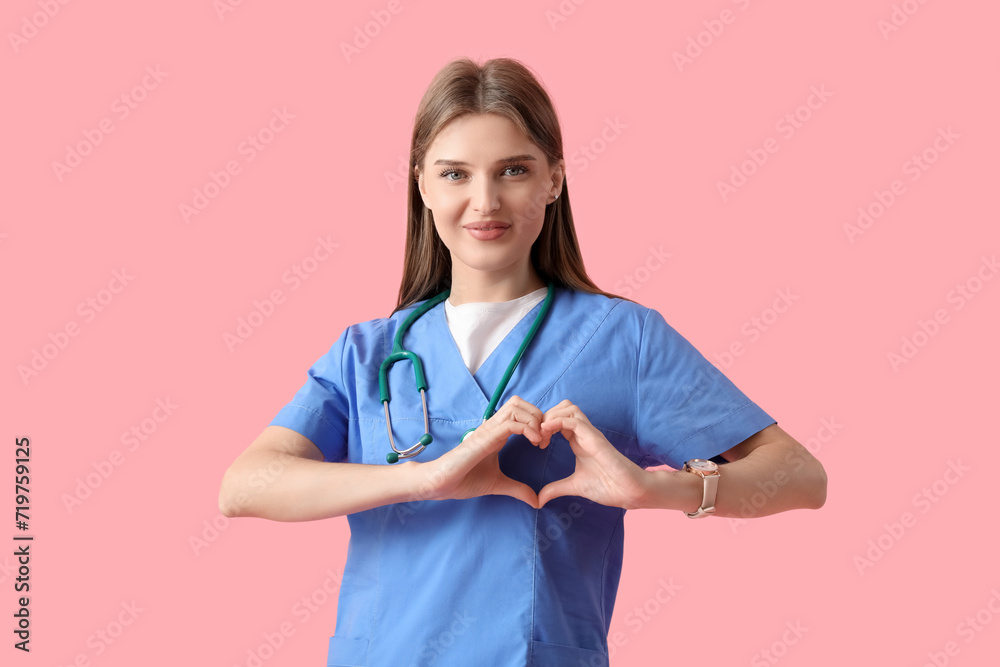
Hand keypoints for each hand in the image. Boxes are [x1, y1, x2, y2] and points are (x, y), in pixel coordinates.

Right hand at [409, 395, 541, 507]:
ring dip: (534, 420)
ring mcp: (488, 430)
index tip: (543, 443)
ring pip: (516, 407)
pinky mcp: (484, 438)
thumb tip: (536, 501)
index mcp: (496, 433)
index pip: (520, 410)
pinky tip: (533, 442)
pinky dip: (527, 429)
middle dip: (538, 416)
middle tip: (544, 439)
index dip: (537, 422)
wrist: (441, 484)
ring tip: (538, 440)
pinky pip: (510, 423)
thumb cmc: (464, 480)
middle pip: (519, 402)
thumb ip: (517, 489)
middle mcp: (493, 427)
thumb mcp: (498, 484)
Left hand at [535, 400, 648, 509]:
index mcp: (578, 441)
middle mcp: (583, 433)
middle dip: (545, 417)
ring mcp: (589, 434)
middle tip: (536, 436)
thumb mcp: (573, 486)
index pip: (558, 420)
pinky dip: (557, 421)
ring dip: (551, 416)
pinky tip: (546, 432)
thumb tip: (538, 500)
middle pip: (562, 407)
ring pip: (568, 408)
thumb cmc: (608, 487)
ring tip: (541, 434)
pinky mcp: (594, 438)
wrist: (628, 492)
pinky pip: (574, 420)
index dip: (543, 426)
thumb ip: (556, 489)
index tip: (536, 443)